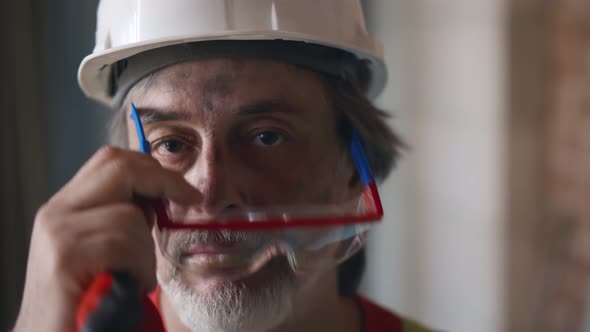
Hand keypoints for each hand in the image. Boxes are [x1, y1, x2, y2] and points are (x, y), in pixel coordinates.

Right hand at [12, 147, 199, 331]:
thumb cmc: (88, 300)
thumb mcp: (106, 250)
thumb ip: (124, 219)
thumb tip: (160, 195)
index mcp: (66, 207)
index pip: (112, 161)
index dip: (154, 169)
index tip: (186, 190)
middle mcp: (56, 212)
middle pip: (119, 167)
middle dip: (163, 183)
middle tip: (188, 200)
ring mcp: (57, 232)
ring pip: (130, 215)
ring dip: (147, 251)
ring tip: (135, 277)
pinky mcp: (65, 256)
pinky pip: (125, 244)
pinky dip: (139, 268)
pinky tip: (129, 287)